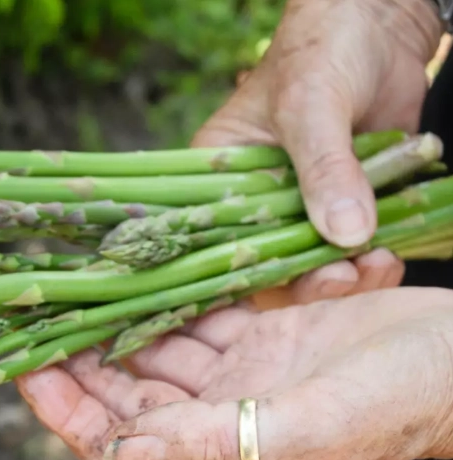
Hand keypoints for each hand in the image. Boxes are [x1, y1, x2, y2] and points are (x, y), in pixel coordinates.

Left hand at [15, 287, 452, 459]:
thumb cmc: (399, 398)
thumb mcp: (308, 427)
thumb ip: (210, 445)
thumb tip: (117, 453)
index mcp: (221, 457)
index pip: (116, 447)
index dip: (67, 413)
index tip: (28, 368)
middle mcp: (220, 421)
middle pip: (123, 397)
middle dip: (77, 361)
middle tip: (37, 313)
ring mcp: (239, 377)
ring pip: (153, 353)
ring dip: (113, 323)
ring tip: (73, 285)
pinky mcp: (261, 337)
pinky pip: (195, 318)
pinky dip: (165, 297)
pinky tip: (136, 271)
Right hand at [193, 0, 443, 307]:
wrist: (382, 22)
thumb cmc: (322, 48)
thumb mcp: (311, 106)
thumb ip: (325, 169)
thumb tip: (345, 235)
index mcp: (217, 175)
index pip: (215, 240)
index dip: (240, 275)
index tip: (278, 289)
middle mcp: (255, 197)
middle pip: (266, 262)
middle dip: (305, 280)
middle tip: (340, 278)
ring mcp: (302, 202)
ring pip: (312, 261)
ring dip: (345, 275)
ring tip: (375, 265)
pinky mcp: (346, 200)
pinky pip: (353, 245)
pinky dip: (371, 258)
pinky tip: (388, 256)